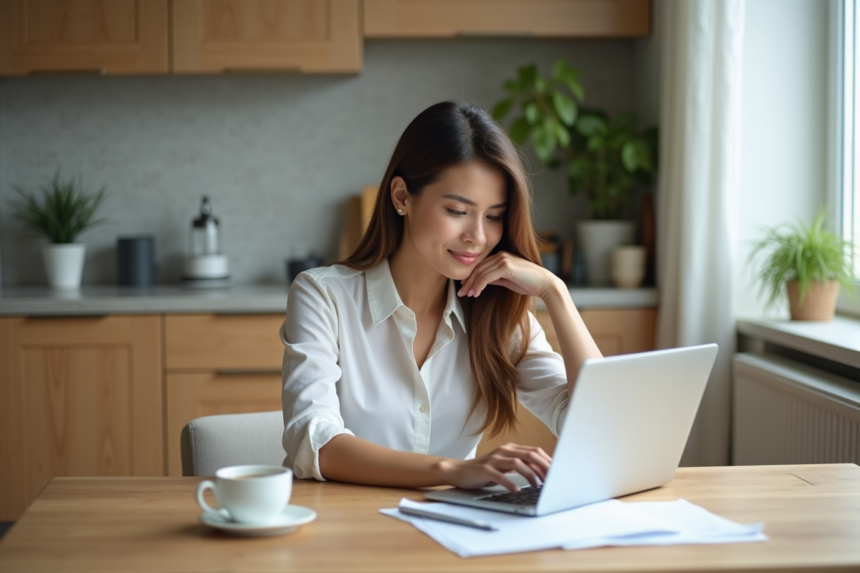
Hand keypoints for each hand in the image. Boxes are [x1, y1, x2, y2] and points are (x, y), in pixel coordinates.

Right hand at [434, 443, 551, 491]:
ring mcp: (493, 459)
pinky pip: (499, 476)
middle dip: (544, 467)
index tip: (558, 472)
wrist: (459, 471)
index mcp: (510, 448)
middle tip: (552, 480)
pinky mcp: (484, 470)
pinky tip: (516, 490)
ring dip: (530, 475)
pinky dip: (510, 483)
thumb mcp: (504, 465)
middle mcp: (503, 451)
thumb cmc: (485, 470)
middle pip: (529, 455)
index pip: (535, 451)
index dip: (548, 461)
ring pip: (517, 463)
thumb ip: (520, 465)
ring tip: (537, 486)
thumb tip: (542, 472)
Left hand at [458, 252, 558, 299]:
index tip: (464, 287)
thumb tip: (482, 282)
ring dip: (472, 285)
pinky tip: (476, 293)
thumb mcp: (507, 280)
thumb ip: (495, 278)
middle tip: (461, 292)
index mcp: (501, 256)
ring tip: (466, 295)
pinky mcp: (506, 266)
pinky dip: (479, 285)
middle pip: (478, 268)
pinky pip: (487, 276)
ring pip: (481, 272)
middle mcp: (501, 255)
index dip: (470, 276)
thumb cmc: (528, 283)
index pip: (481, 266)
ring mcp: (504, 259)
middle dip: (468, 281)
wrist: (544, 284)